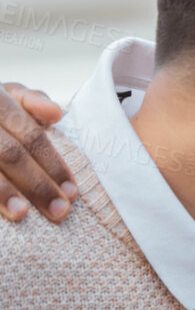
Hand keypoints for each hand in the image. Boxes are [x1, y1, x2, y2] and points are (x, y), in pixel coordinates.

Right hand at [0, 82, 77, 222]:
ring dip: (3, 191)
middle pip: (10, 154)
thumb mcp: (7, 95)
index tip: (71, 193)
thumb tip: (56, 113)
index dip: (53, 165)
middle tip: (59, 212)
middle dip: (37, 185)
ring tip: (22, 214)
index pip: (31, 136)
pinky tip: (0, 213)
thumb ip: (32, 101)